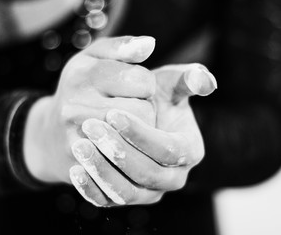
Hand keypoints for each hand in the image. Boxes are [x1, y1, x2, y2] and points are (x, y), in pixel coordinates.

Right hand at [23, 36, 156, 183]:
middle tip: (133, 109)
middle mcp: (75, 106)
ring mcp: (75, 137)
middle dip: (145, 110)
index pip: (141, 80)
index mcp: (83, 75)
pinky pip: (120, 163)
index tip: (137, 88)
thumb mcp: (95, 59)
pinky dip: (127, 154)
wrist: (48, 135)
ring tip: (126, 127)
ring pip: (134, 139)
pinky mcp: (80, 165)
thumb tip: (149, 44)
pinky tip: (117, 146)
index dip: (146, 85)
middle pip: (142, 111)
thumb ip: (123, 47)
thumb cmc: (79, 90)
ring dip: (138, 133)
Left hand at [69, 63, 216, 206]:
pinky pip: (109, 201)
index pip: (169, 150)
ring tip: (80, 146)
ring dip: (102, 170)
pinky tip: (76, 170)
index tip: (112, 113)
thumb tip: (204, 79)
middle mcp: (173, 177)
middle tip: (91, 127)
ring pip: (127, 191)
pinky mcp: (126, 198)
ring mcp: (149, 192)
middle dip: (119, 150)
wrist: (126, 119)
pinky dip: (92, 189)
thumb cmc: (152, 99)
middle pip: (147, 173)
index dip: (141, 134)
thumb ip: (187, 79)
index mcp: (189, 151)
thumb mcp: (170, 84)